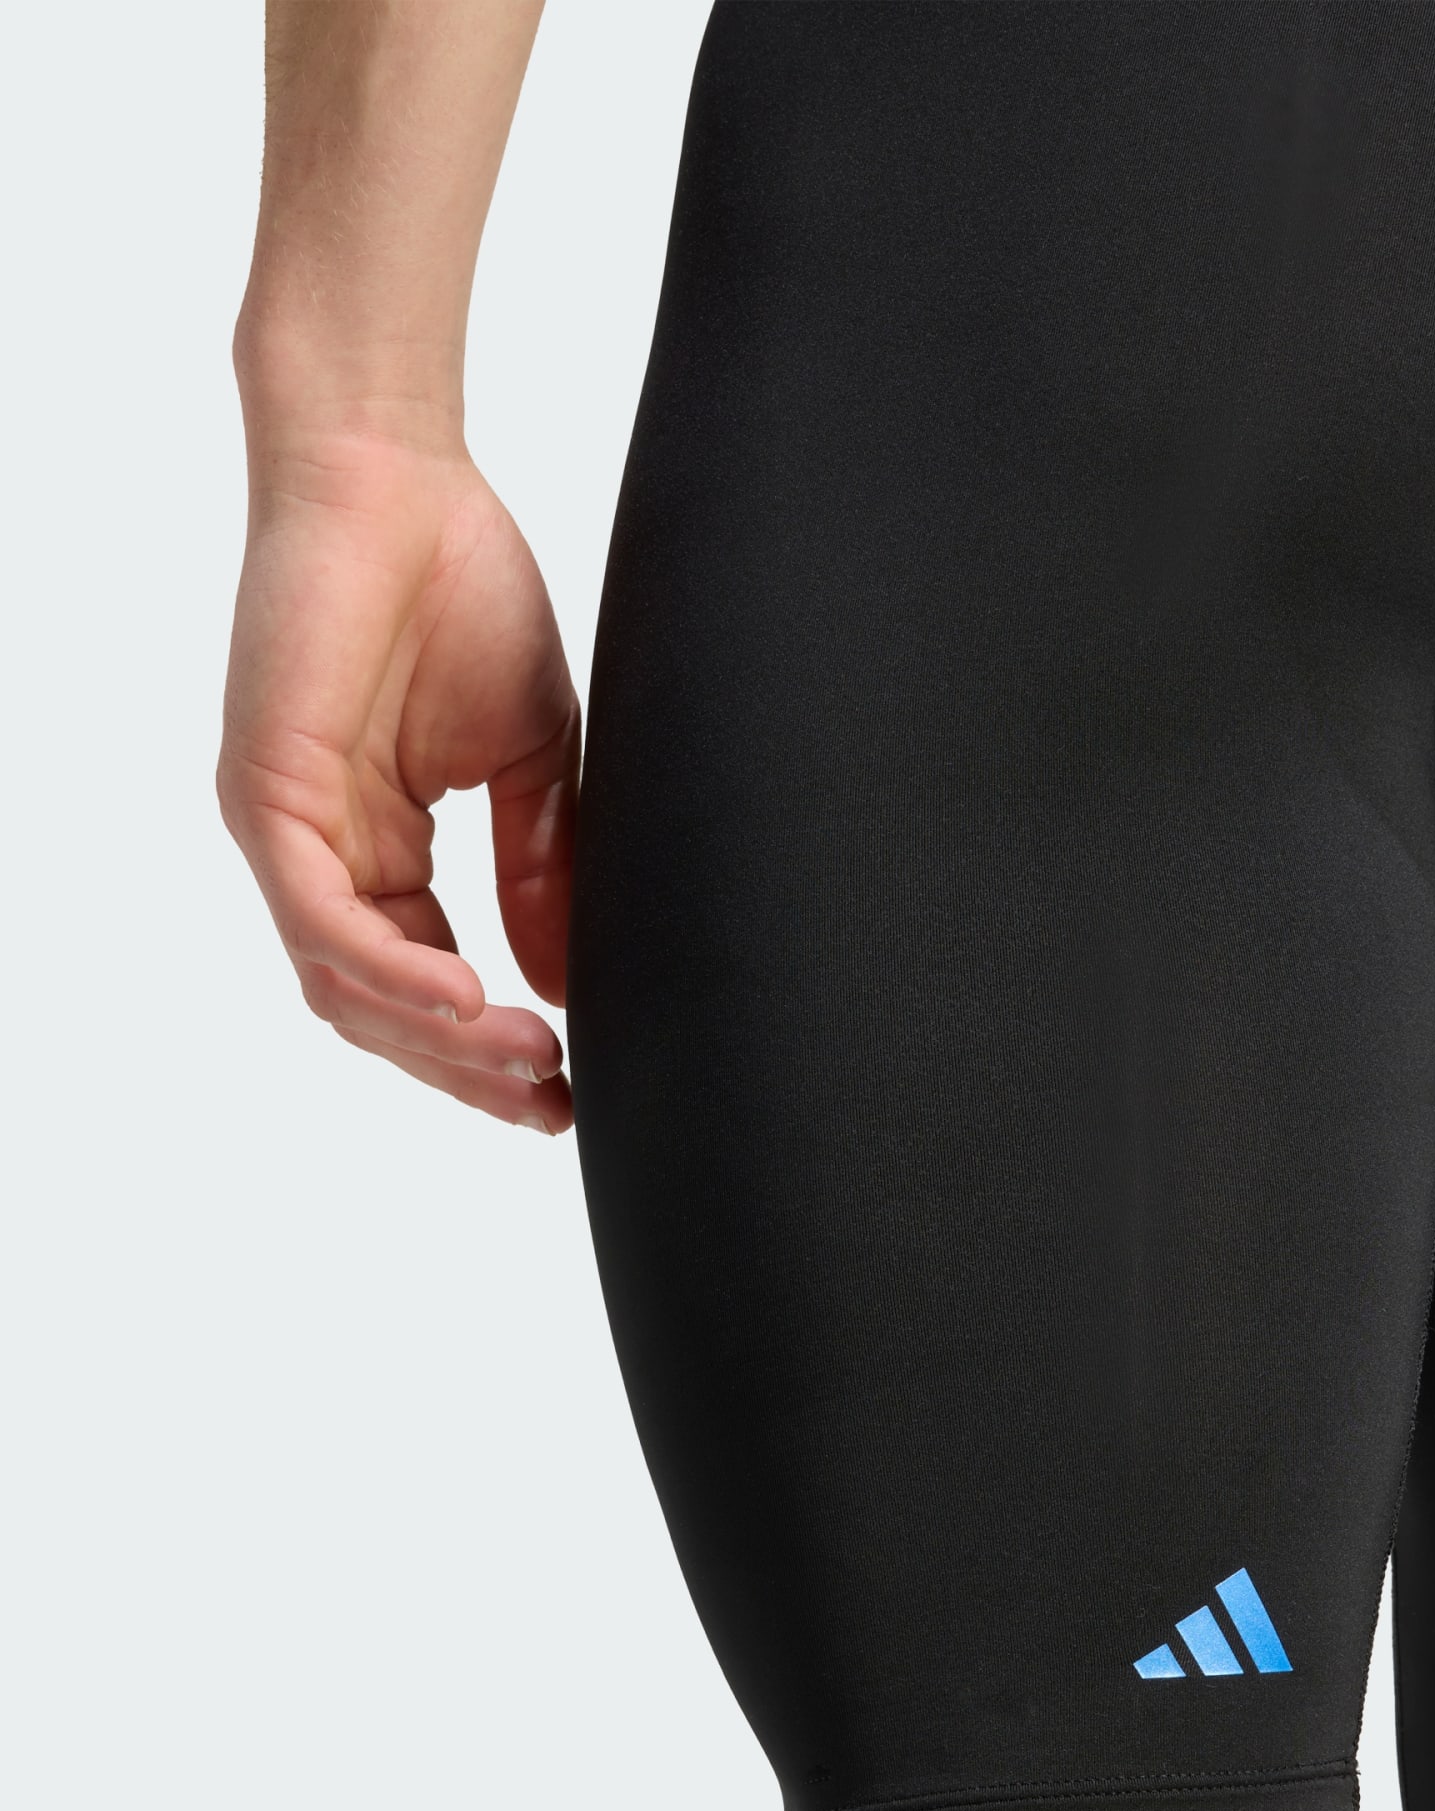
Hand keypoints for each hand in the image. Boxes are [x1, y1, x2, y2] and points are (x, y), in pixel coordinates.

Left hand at [219, 426, 578, 1131]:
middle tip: (550, 1106)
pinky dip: (394, 971)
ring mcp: (286, 829)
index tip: (568, 1090)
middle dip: (467, 1072)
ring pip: (342, 984)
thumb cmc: (463, 590)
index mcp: (379, 846)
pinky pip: (322, 917)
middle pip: (378, 1009)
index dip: (490, 1049)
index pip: (425, 982)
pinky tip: (470, 1001)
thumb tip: (566, 986)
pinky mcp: (263, 793)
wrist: (402, 476)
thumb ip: (541, 871)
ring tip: (528, 1066)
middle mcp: (322, 852)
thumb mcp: (532, 762)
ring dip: (436, 1041)